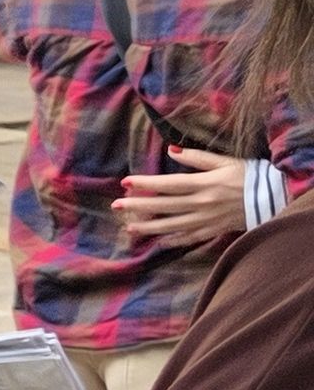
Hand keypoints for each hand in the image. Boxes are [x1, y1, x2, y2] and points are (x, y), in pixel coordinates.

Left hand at [117, 148, 252, 250]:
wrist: (274, 197)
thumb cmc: (249, 175)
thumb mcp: (224, 161)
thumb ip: (197, 158)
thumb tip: (172, 149)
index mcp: (204, 184)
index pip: (168, 184)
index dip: (146, 183)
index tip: (125, 182)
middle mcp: (202, 203)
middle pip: (165, 206)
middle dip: (139, 206)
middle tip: (116, 206)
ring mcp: (207, 219)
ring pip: (173, 225)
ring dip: (150, 227)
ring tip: (129, 227)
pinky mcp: (214, 230)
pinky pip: (190, 237)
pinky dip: (173, 240)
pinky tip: (158, 241)